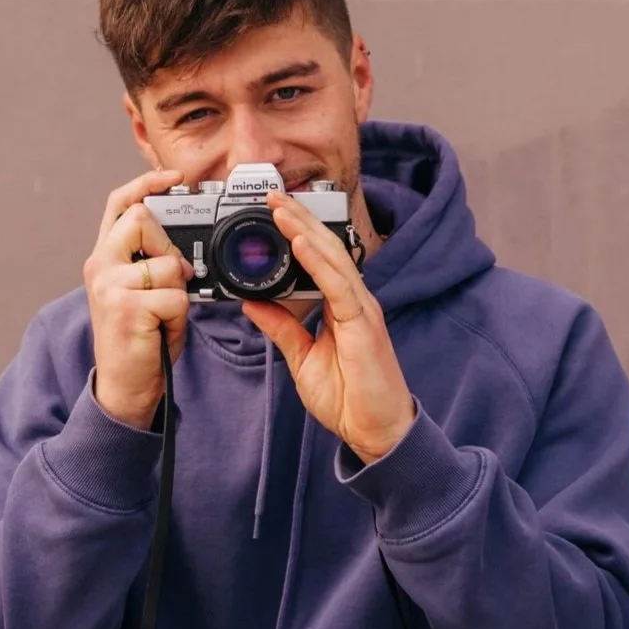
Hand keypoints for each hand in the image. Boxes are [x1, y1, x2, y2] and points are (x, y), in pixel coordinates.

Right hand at [83, 168, 194, 428]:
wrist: (123, 388)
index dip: (145, 184)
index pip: (118, 204)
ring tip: (164, 316)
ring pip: (168, 263)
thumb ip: (152, 263)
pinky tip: (162, 330)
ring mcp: (110, 286)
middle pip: (142, 220)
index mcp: (104, 258)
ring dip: (179, 293)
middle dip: (169, 248)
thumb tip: (184, 251)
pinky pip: (175, 296)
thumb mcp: (142, 293)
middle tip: (170, 281)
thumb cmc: (140, 340)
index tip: (172, 178)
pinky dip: (179, 316)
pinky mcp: (126, 307)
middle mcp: (100, 267)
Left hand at [240, 193, 416, 463]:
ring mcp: (362, 310)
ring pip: (333, 259)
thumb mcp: (302, 358)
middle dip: (299, 219)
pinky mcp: (364, 324)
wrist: (375, 433)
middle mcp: (354, 301)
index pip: (318, 259)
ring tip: (281, 208)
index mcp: (341, 306)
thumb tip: (253, 303)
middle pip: (326, 249)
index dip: (298, 233)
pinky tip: (301, 244)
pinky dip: (318, 262)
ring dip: (306, 231)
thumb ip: (282, 328)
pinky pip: (339, 286)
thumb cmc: (349, 399)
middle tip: (272, 195)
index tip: (271, 212)